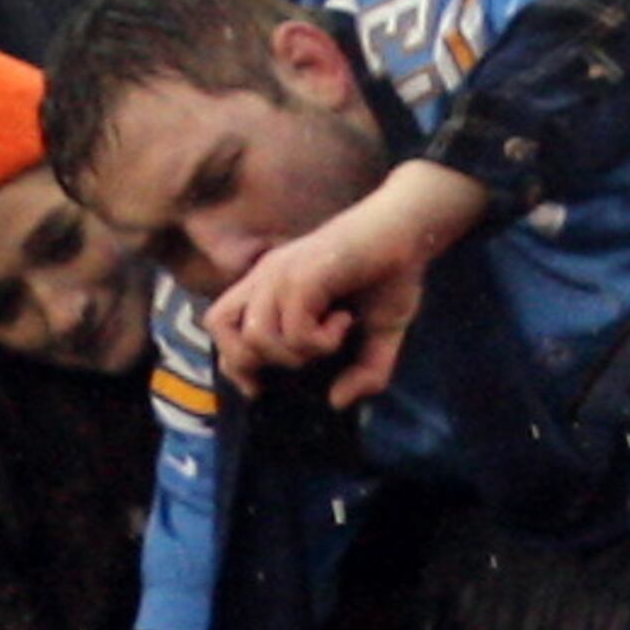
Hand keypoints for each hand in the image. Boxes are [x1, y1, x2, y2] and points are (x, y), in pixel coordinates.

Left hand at [207, 160, 483, 409]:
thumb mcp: (378, 337)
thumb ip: (364, 373)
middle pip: (220, 328)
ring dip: (297, 353)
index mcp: (269, 286)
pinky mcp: (304, 273)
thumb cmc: (389, 274)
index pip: (219, 325)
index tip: (267, 382)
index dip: (235, 362)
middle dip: (261, 362)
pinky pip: (293, 328)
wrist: (410, 227)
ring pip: (258, 337)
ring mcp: (283, 272)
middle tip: (305, 357)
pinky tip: (344, 322)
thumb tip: (337, 402)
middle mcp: (267, 276)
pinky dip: (320, 340)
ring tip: (331, 337)